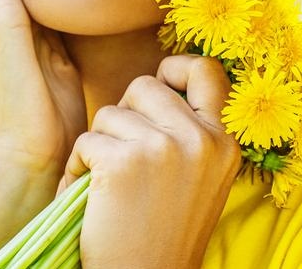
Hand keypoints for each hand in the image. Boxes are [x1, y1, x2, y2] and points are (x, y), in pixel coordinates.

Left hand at [57, 54, 242, 268]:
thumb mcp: (203, 177)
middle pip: (145, 85)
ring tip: (105, 181)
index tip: (159, 89)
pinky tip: (86, 194)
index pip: (206, 69)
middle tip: (123, 152)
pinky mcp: (124, 164)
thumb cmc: (165, 233)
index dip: (175, 68)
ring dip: (99, 143)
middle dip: (125, 113)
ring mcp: (163, 148)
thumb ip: (193, 130)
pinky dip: (77, 167)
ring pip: (110, 113)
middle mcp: (200, 139)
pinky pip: (86, 141)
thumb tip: (161, 79)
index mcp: (224, 141)